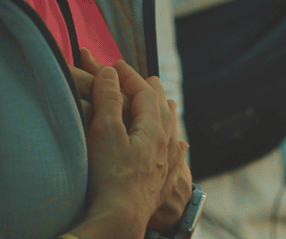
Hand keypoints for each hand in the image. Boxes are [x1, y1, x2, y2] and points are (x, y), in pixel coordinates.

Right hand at [79, 52, 178, 234]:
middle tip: (145, 79)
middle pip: (163, 109)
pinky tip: (181, 147)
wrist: (120, 220)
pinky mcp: (162, 185)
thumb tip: (110, 73)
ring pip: (173, 131)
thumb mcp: (104, 130)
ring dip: (167, 113)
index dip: (129, 75)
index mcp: (153, 129)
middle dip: (152, 91)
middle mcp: (166, 145)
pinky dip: (177, 145)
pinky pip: (177, 158)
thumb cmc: (110, 176)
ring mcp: (166, 166)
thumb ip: (107, 98)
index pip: (145, 92)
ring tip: (167, 104)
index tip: (115, 65)